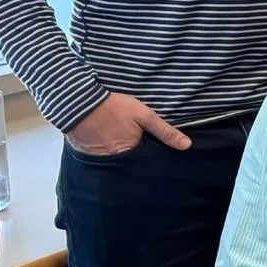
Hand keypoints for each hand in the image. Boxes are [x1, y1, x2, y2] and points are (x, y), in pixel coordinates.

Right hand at [66, 91, 188, 156]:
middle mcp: (113, 161)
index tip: (160, 158)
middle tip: (145, 155)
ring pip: (116, 162)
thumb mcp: (144, 116)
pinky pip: (101, 157)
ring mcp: (98, 158)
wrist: (78, 101)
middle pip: (130, 164)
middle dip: (138, 162)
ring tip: (129, 152)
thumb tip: (187, 146)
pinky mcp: (86, 152)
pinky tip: (111, 146)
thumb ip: (165, 131)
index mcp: (129, 154)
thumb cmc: (114, 108)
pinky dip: (107, 154)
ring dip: (122, 158)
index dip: (152, 160)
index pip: (145, 163)